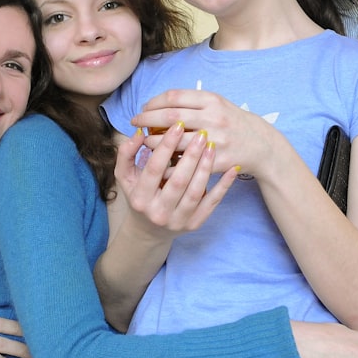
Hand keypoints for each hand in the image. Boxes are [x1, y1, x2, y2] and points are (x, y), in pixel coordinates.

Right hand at [114, 125, 235, 237]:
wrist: (149, 231)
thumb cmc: (139, 195)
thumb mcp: (125, 176)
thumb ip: (126, 154)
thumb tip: (138, 133)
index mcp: (140, 198)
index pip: (154, 169)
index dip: (165, 146)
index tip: (177, 125)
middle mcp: (158, 212)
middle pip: (178, 181)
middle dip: (191, 155)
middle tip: (202, 134)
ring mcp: (178, 220)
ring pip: (196, 192)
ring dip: (206, 168)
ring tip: (212, 146)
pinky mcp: (195, 224)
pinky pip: (212, 203)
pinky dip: (224, 186)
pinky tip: (232, 169)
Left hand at [130, 89, 284, 177]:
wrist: (260, 144)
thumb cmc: (232, 122)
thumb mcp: (217, 103)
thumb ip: (191, 102)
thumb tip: (157, 104)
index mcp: (212, 100)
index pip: (174, 97)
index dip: (154, 102)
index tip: (143, 107)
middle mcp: (213, 118)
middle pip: (171, 117)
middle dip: (148, 119)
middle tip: (135, 122)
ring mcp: (215, 140)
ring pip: (175, 142)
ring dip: (154, 142)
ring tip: (145, 142)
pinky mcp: (216, 161)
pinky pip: (186, 164)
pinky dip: (169, 163)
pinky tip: (159, 162)